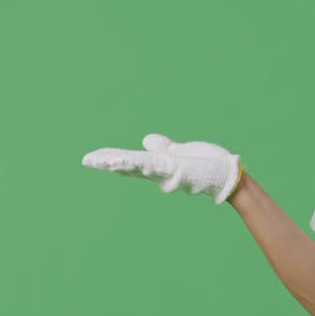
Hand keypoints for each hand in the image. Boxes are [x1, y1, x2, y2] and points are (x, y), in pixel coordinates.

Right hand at [81, 133, 242, 204]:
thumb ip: (163, 148)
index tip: (91, 158)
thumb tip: (147, 140)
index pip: (130, 162)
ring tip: (103, 160)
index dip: (111, 160)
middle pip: (130, 166)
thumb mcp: (180, 152)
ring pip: (140, 167)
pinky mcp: (179, 171)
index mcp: (159, 166)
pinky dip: (144, 163)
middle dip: (109, 163)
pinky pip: (159, 166)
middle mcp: (160, 172)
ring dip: (122, 163)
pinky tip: (132, 160)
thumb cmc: (206, 164)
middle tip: (87, 160)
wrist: (227, 175)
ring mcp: (169, 173)